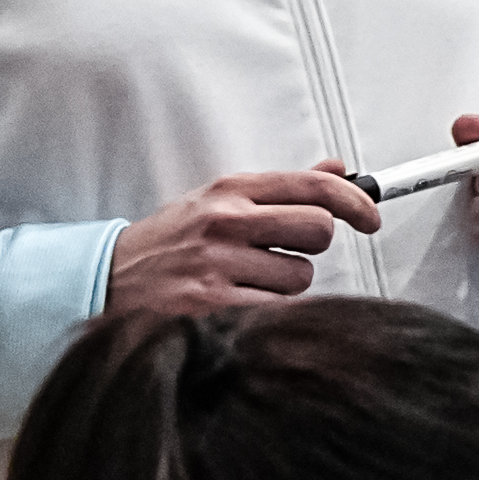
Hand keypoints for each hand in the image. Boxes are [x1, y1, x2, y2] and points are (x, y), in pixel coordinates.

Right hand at [105, 163, 379, 316]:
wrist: (108, 278)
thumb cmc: (169, 241)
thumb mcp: (218, 201)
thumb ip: (279, 189)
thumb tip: (337, 169)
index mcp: (230, 191)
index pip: (313, 186)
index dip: (355, 202)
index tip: (370, 216)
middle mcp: (225, 221)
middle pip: (319, 230)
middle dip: (313, 245)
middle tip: (287, 251)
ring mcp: (218, 263)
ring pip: (300, 277)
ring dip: (285, 284)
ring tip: (248, 279)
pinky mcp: (211, 304)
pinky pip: (275, 309)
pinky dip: (266, 310)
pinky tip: (238, 301)